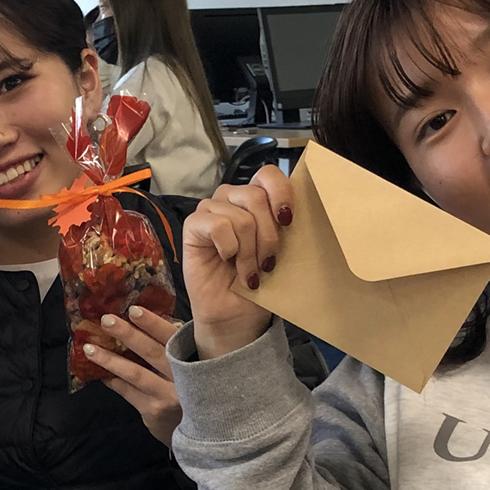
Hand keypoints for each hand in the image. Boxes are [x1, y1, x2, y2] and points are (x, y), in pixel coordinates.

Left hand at [84, 304, 184, 445]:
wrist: (201, 430)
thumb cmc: (193, 388)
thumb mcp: (193, 364)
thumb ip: (178, 345)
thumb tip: (154, 318)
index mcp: (193, 360)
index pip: (172, 338)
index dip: (153, 324)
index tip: (133, 310)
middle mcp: (183, 378)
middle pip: (151, 352)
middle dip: (127, 335)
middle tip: (106, 321)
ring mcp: (166, 396)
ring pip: (135, 374)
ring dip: (110, 359)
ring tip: (90, 348)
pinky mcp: (153, 411)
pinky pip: (127, 391)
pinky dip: (112, 380)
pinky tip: (99, 371)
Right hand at [182, 164, 290, 358]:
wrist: (237, 315)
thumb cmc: (260, 283)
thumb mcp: (281, 251)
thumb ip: (284, 226)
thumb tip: (296, 212)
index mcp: (256, 198)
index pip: (268, 174)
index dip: (281, 193)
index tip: (288, 222)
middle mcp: (233, 199)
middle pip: (256, 197)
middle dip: (267, 236)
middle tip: (267, 264)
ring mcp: (211, 210)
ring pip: (240, 217)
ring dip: (249, 251)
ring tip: (249, 272)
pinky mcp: (193, 226)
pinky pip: (218, 226)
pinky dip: (229, 249)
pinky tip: (228, 263)